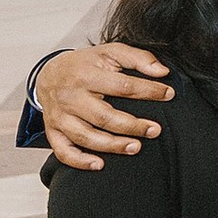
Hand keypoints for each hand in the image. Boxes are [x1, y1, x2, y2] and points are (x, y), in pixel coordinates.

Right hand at [38, 42, 172, 169]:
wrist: (49, 74)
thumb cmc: (85, 64)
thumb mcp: (110, 52)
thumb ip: (138, 58)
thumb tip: (163, 71)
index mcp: (86, 75)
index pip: (121, 86)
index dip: (148, 91)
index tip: (168, 94)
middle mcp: (71, 97)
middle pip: (103, 116)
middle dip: (131, 125)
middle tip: (155, 130)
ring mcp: (60, 116)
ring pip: (86, 136)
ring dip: (112, 145)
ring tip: (136, 147)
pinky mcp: (54, 131)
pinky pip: (64, 151)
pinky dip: (80, 161)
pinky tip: (100, 164)